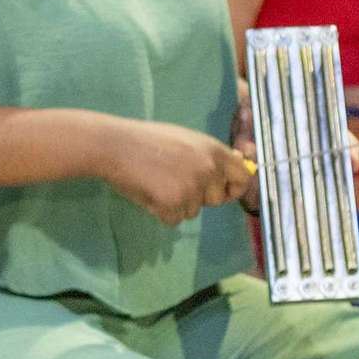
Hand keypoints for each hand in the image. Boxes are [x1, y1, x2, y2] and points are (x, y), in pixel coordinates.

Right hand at [93, 119, 254, 225]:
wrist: (115, 146)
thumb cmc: (147, 139)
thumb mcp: (186, 139)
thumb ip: (209, 154)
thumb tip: (237, 163)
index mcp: (214, 151)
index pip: (243, 177)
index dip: (234, 188)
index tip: (224, 192)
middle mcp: (209, 170)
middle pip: (217, 199)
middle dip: (199, 197)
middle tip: (175, 182)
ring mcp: (192, 189)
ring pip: (193, 211)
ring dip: (177, 204)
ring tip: (157, 184)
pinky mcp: (173, 204)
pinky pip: (174, 219)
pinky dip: (161, 212)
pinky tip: (148, 193)